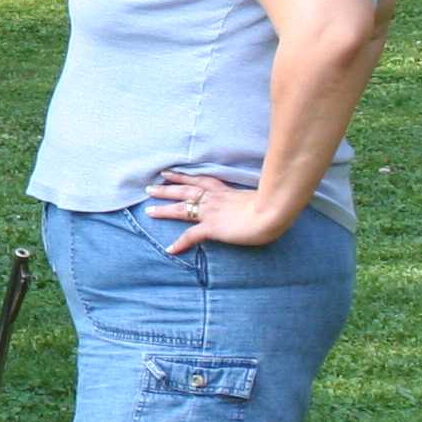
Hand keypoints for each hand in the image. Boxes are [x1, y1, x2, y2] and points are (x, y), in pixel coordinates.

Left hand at [143, 170, 295, 251]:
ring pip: (181, 208)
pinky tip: (169, 249)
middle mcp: (214, 199)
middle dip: (166, 188)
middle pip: (184, 191)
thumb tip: (257, 203)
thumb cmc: (272, 204)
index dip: (183, 177)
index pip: (199, 181)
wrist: (272, 211)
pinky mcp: (212, 227)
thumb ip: (251, 199)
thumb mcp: (259, 197)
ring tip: (149, 210)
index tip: (169, 173)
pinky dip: (179, 243)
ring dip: (164, 209)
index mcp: (225, 191)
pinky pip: (191, 236)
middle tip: (149, 187)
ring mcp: (211, 212)